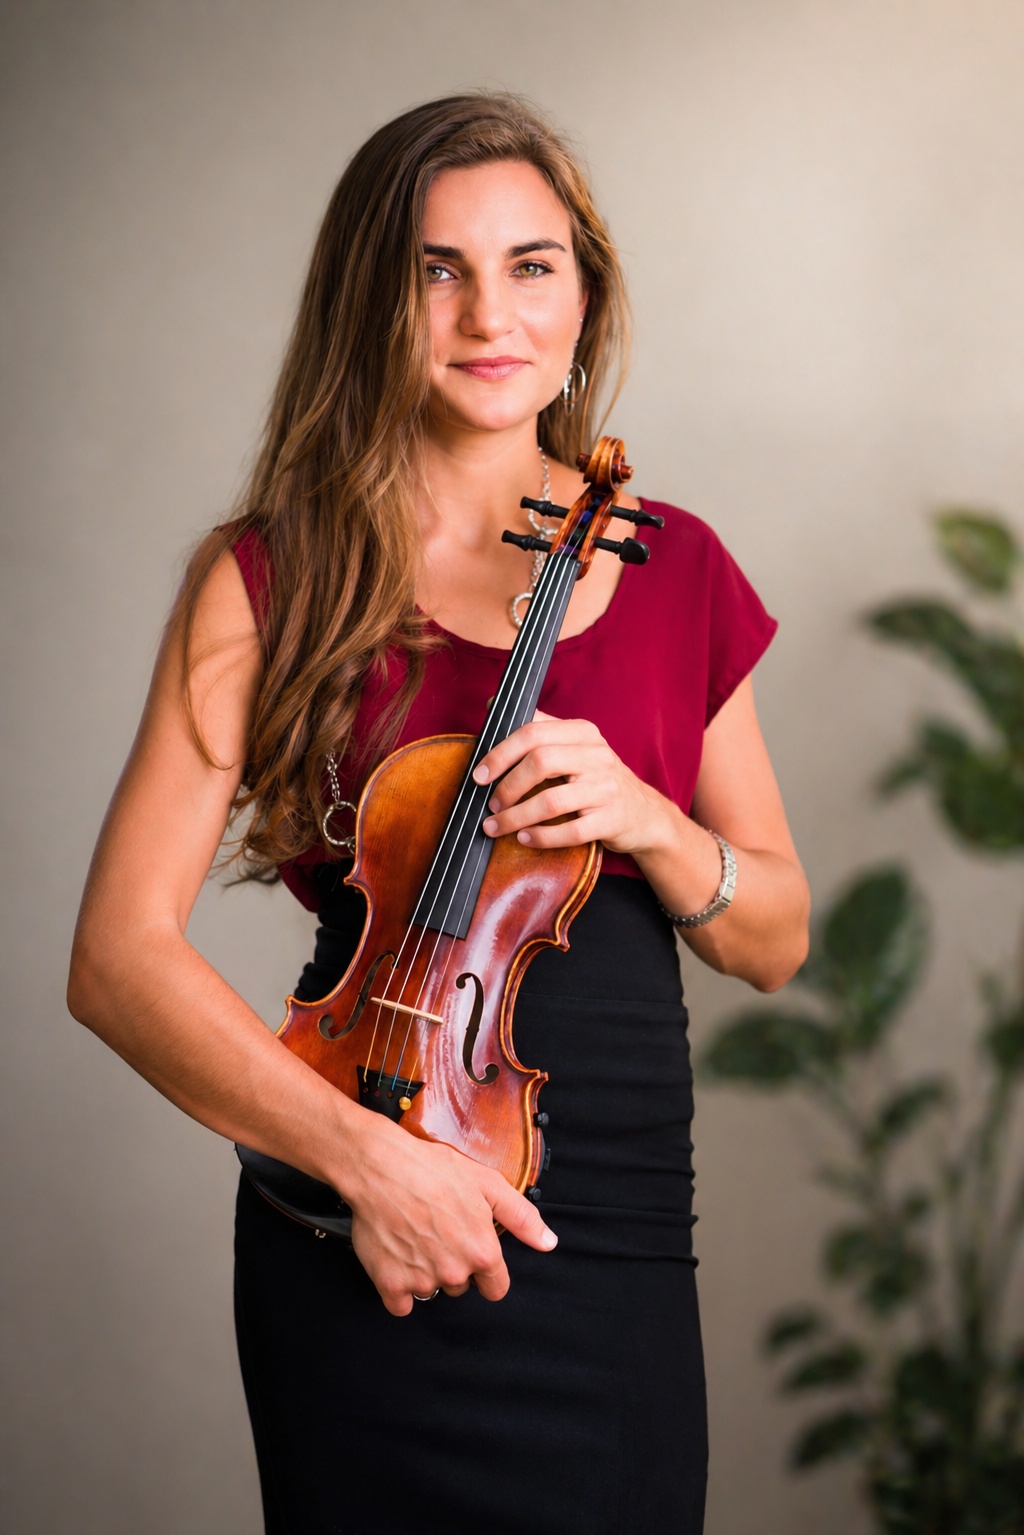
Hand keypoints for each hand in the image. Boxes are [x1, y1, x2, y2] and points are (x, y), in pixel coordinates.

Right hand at [341, 1113, 556, 1316]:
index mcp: (482, 1252)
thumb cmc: (434, 1170)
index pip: (496, 1288)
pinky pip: (400, 1303)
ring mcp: (422, 1280)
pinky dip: (397, 1286)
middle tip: (438, 1232)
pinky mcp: (390, 1283)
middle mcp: (455, 1272)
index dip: (486, 1271)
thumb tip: (548, 1243)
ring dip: (425, 1272)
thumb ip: (522, 1217)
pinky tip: (396, 1256)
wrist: (382, 1167)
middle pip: (461, 1287)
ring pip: (430, 1290)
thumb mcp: (488, 1184)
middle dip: (453, 1265)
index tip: (472, 1254)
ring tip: (415, 1235)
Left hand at [473, 710, 671, 855]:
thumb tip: (492, 705)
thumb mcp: (575, 747)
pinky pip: (570, 831)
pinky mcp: (611, 820)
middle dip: (507, 786)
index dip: (500, 754)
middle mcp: (597, 756)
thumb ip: (539, 728)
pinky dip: (541, 837)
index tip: (479, 775)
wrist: (644, 814)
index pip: (533, 733)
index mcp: (582, 734)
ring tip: (496, 827)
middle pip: (541, 762)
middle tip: (490, 804)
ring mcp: (606, 789)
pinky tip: (525, 839)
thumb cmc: (597, 780)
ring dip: (516, 817)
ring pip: (551, 801)